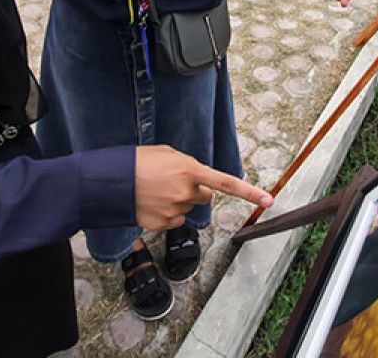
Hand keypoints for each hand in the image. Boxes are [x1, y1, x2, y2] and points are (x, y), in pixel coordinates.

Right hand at [134, 145, 272, 230]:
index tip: (268, 200)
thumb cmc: (136, 161)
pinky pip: (175, 220)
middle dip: (196, 190)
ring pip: (188, 208)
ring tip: (156, 190)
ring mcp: (175, 210)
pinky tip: (152, 202)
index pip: (226, 182)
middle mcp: (186, 192)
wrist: (109, 182)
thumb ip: (187, 165)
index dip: (249, 192)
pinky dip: (167, 213)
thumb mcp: (166, 153)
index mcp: (189, 170)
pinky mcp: (163, 224)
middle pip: (205, 196)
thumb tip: (197, 179)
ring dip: (179, 201)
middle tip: (173, 181)